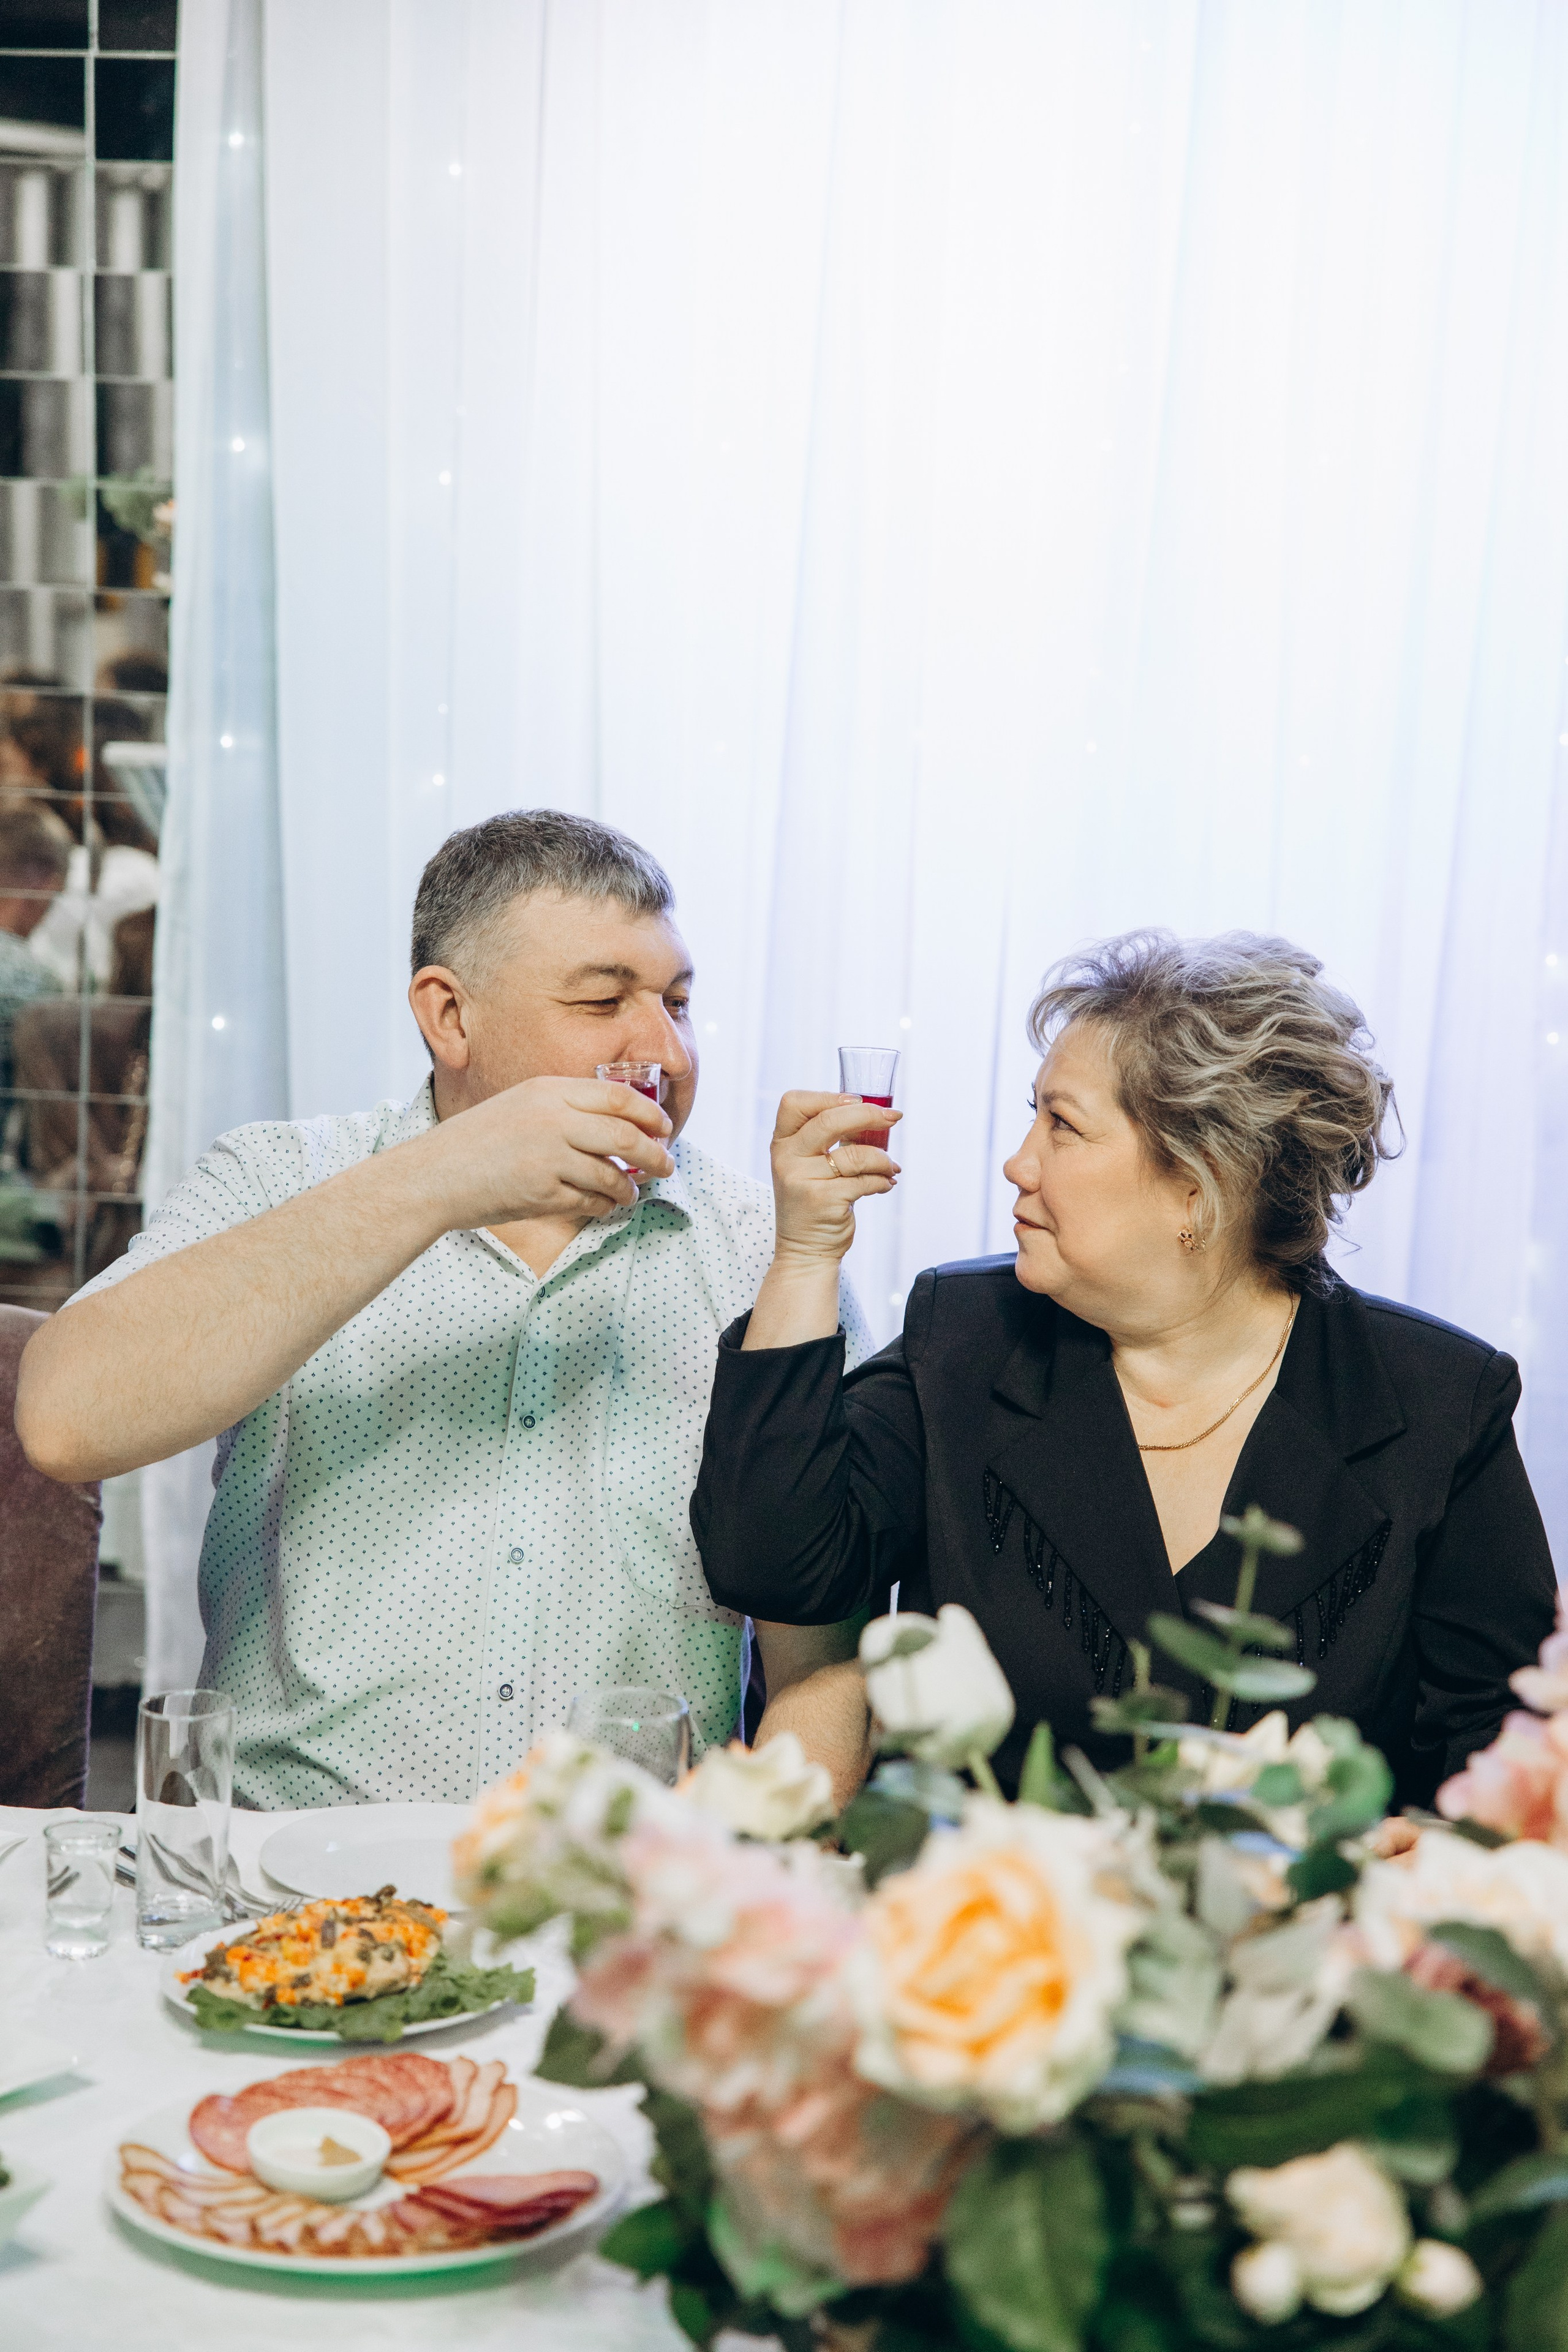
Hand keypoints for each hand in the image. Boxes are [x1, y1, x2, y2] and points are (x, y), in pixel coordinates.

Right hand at [416, 1076, 674, 1229]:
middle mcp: (552, 1119)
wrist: (433, 1176)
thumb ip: (563, 1108)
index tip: (663, 1127)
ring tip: (633, 1192)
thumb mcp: (520, 1106)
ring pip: (612, 1174)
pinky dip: (604, 1206)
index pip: (617, 1097)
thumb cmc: (475, 1143)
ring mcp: (549, 1157)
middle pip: (626, 1136)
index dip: (649, 1114)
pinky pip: (591, 1202)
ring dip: (629, 1187)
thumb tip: (616, 1123)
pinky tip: (604, 1206)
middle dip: (655, 1154)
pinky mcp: (543, 1193)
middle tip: (666, 1165)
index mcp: (547, 1090)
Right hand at [767, 1090, 900, 1266]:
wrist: (805, 1250)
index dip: (828, 1096)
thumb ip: (827, 1139)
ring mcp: (802, 1180)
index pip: (795, 1102)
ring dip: (882, 1158)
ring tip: (891, 1166)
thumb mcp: (807, 1165)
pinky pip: (864, 1181)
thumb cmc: (814, 1201)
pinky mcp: (823, 1201)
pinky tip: (885, 1183)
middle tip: (893, 1117)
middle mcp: (787, 1159)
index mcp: (782, 1143)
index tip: (857, 1101)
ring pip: (854, 1154)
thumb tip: (873, 1112)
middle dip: (868, 1115)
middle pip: (829, 1120)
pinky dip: (882, 1180)